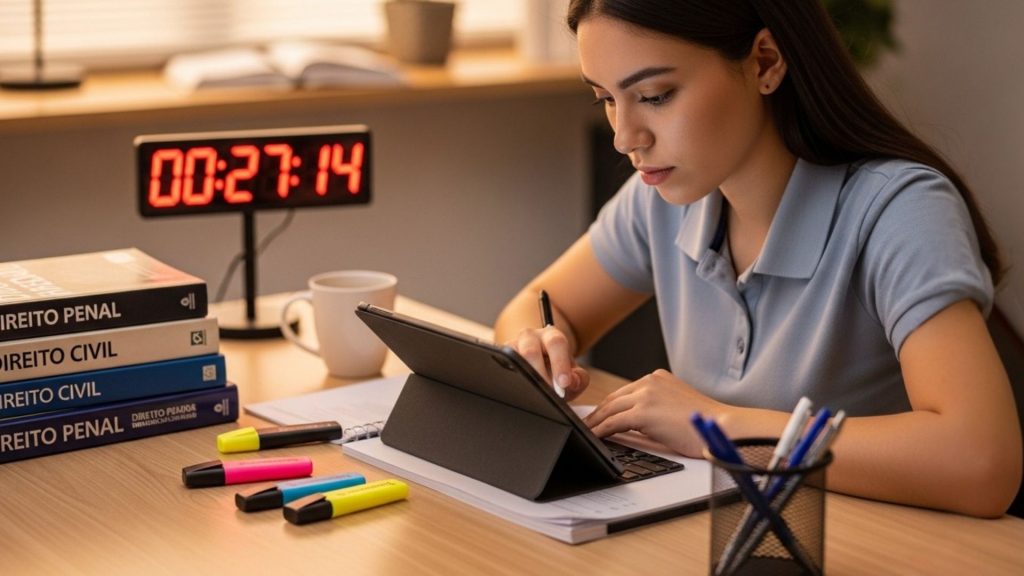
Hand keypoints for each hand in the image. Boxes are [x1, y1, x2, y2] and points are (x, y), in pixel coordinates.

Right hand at [506, 326, 589, 400]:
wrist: (539, 368)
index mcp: (551, 336)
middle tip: (548, 394)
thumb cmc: (557, 371)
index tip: (564, 383)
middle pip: (531, 351)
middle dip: (540, 374)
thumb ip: (579, 378)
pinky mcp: (500, 358)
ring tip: (534, 396)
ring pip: (514, 359)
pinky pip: (503, 367)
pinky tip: (519, 394)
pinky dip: (512, 382)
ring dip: (524, 379)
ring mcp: (512, 346)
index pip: (556, 343)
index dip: (560, 363)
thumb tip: (572, 382)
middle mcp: (530, 336)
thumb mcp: (573, 375)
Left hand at [583, 369, 721, 456]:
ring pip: (610, 409)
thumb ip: (655, 408)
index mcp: (658, 377)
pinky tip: (594, 438)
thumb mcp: (676, 407)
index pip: (625, 392)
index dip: (609, 406)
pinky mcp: (643, 411)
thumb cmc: (705, 424)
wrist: (722, 426)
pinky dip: (601, 431)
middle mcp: (650, 381)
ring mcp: (646, 394)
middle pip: (614, 399)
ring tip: (585, 434)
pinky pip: (614, 422)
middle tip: (585, 426)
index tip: (598, 416)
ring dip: (595, 423)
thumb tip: (632, 423)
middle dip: (597, 414)